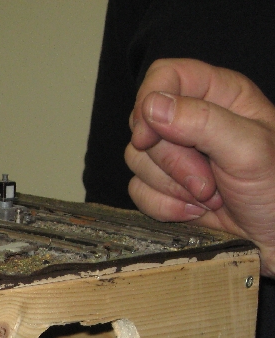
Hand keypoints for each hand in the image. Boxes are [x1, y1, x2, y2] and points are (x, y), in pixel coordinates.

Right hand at [126, 58, 274, 276]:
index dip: (149, 102)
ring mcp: (178, 156)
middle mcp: (194, 121)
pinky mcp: (166, 187)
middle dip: (172, 162)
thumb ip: (203, 122)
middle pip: (144, 125)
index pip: (164, 76)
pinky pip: (138, 191)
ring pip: (137, 161)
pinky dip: (163, 207)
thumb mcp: (250, 150)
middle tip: (208, 182)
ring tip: (209, 197)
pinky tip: (194, 211)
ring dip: (171, 188)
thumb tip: (152, 107)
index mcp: (220, 96)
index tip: (150, 136)